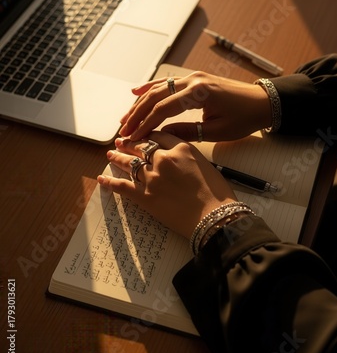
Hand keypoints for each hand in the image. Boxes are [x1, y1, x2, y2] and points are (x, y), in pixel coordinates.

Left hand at [97, 132, 235, 238]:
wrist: (214, 217)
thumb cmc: (217, 194)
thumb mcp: (205, 165)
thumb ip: (187, 157)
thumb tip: (176, 160)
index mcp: (181, 148)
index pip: (159, 136)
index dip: (147, 135)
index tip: (141, 136)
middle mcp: (164, 159)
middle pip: (141, 146)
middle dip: (129, 143)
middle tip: (121, 142)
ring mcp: (152, 177)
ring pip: (129, 163)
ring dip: (118, 158)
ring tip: (110, 154)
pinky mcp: (144, 196)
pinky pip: (122, 186)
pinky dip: (110, 182)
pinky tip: (102, 178)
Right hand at [119, 71, 271, 141]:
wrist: (263, 102)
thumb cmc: (244, 118)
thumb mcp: (217, 131)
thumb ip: (188, 131)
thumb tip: (162, 135)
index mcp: (200, 93)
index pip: (163, 109)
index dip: (146, 124)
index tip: (133, 137)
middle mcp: (193, 81)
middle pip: (156, 96)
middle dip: (137, 114)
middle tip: (124, 129)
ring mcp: (193, 77)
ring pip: (159, 88)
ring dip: (140, 103)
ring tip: (126, 117)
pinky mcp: (195, 79)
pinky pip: (168, 82)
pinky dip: (151, 87)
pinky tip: (136, 91)